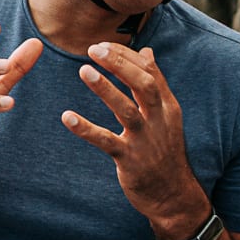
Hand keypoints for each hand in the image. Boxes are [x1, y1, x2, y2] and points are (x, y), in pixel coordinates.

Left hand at [62, 43, 209, 234]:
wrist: (172, 195)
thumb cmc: (164, 150)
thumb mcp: (167, 114)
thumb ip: (156, 83)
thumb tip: (148, 51)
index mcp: (167, 106)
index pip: (150, 72)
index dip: (127, 56)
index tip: (103, 45)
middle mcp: (159, 120)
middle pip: (144, 84)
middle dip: (120, 64)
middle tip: (95, 49)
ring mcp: (145, 140)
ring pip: (127, 110)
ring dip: (106, 89)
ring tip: (84, 70)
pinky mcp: (129, 160)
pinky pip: (106, 141)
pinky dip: (86, 129)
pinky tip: (67, 117)